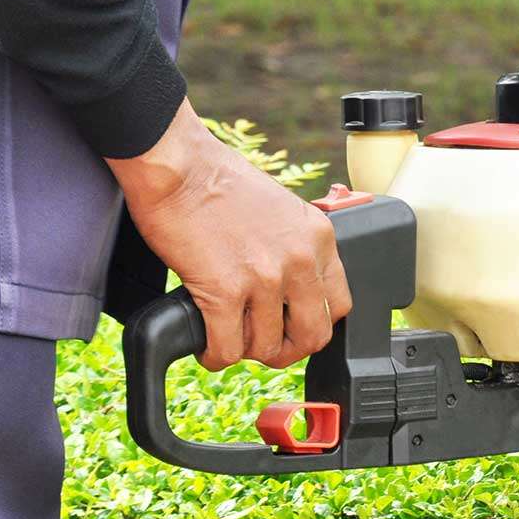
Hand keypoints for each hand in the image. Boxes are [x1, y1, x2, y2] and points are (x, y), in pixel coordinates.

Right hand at [107, 101, 352, 370]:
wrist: (178, 164)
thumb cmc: (217, 179)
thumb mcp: (282, 209)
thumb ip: (295, 246)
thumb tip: (290, 284)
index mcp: (319, 238)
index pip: (339, 304)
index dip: (315, 323)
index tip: (294, 325)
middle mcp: (300, 260)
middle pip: (313, 335)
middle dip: (288, 349)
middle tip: (264, 345)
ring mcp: (265, 278)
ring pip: (267, 347)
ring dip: (244, 350)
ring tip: (228, 337)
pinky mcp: (225, 290)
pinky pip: (228, 348)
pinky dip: (214, 355)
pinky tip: (206, 345)